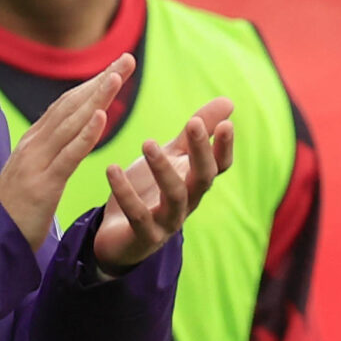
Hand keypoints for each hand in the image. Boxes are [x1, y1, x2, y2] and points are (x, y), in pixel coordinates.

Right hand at [0, 56, 132, 252]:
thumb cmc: (17, 212)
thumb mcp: (34, 175)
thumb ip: (49, 154)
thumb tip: (66, 136)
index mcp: (34, 143)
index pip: (66, 106)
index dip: (92, 84)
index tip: (116, 67)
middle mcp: (34, 145)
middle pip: (71, 105)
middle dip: (100, 80)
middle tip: (127, 59)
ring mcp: (36, 163)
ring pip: (71, 123)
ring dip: (96, 97)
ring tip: (118, 76)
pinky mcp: (43, 184)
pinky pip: (68, 155)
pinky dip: (85, 134)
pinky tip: (101, 117)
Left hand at [91, 99, 234, 272]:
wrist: (119, 238)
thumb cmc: (149, 191)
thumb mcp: (172, 157)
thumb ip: (195, 133)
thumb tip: (229, 102)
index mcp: (194, 182)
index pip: (220, 166)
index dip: (225, 147)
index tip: (227, 123)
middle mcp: (187, 202)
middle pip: (203, 178)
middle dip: (201, 151)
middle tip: (194, 123)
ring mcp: (168, 221)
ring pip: (174, 196)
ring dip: (163, 169)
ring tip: (147, 143)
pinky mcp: (144, 235)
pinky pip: (138, 215)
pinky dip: (126, 192)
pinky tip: (112, 168)